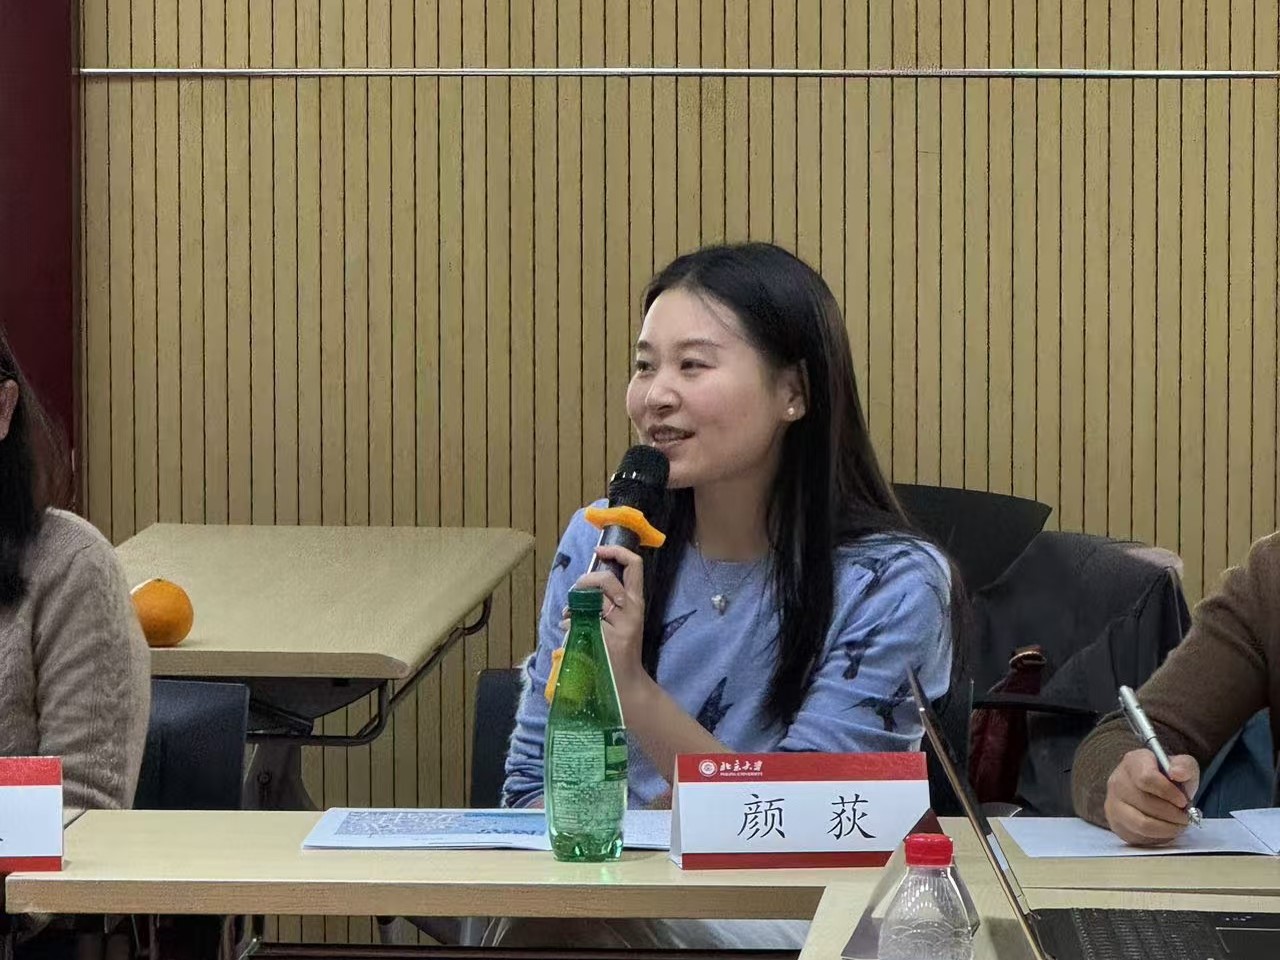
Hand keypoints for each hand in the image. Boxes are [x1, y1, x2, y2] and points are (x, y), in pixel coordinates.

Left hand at [559, 544, 646, 687]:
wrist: (627, 682)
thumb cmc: (621, 649)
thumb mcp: (622, 620)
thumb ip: (607, 601)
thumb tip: (582, 585)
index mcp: (636, 601)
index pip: (635, 565)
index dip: (617, 550)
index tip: (599, 551)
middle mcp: (633, 610)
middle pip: (607, 580)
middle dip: (585, 581)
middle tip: (576, 591)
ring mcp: (622, 625)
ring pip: (593, 600)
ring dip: (574, 602)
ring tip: (568, 612)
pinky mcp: (609, 639)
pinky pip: (580, 621)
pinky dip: (569, 622)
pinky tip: (568, 627)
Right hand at [1104, 749, 1200, 845]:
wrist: (1150, 790)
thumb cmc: (1168, 778)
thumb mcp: (1182, 766)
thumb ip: (1184, 766)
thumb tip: (1178, 773)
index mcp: (1133, 762)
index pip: (1146, 778)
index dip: (1168, 792)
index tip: (1184, 801)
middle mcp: (1117, 781)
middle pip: (1146, 803)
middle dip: (1173, 814)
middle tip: (1186, 816)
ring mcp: (1113, 803)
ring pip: (1142, 824)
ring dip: (1167, 828)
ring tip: (1179, 825)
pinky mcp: (1115, 823)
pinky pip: (1138, 837)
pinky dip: (1158, 837)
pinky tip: (1166, 829)